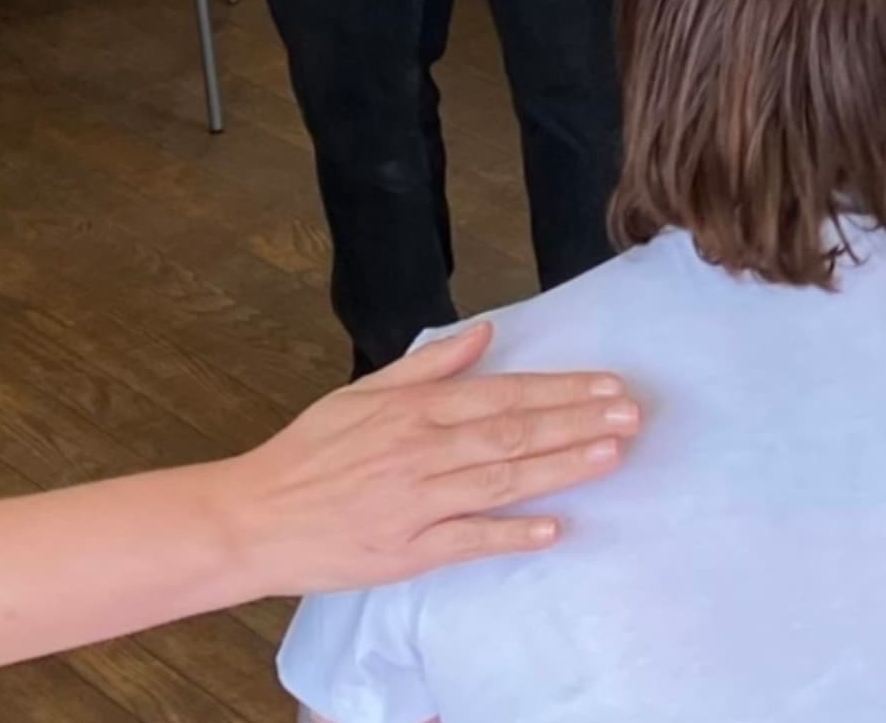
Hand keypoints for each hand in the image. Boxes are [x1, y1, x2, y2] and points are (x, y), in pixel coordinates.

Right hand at [205, 322, 638, 596]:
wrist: (253, 516)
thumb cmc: (306, 455)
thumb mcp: (361, 393)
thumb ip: (427, 366)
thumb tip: (483, 333)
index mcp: (411, 410)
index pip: (501, 394)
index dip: (560, 390)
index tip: (609, 385)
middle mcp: (419, 451)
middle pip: (512, 433)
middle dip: (577, 422)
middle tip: (633, 415)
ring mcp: (415, 502)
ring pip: (500, 480)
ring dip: (560, 466)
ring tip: (613, 455)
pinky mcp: (407, 551)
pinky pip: (467, 539)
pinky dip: (510, 533)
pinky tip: (554, 528)